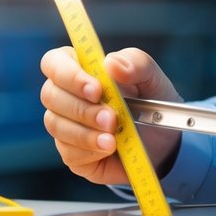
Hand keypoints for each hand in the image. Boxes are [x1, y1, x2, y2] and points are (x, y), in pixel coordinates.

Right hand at [40, 46, 183, 184]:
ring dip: (85, 132)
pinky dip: (90, 150)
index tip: (96, 88)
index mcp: (81, 69)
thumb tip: (111, 64)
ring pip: (56, 125)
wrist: (165, 141)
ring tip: (114, 137)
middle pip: (50, 95)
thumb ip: (136, 63)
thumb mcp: (153, 78)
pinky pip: (69, 152)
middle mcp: (66, 95)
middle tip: (111, 118)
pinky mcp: (72, 153)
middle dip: (81, 108)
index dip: (68, 74)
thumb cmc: (152, 102)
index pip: (54, 62)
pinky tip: (110, 148)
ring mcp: (66, 125)